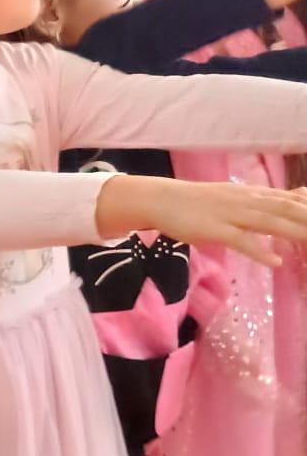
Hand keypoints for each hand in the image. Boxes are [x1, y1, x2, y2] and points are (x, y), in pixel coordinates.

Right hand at [98, 175, 306, 266]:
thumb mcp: (239, 197)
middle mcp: (246, 201)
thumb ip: (268, 200)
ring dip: (294, 232)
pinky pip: (240, 240)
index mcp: (253, 194)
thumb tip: (301, 196)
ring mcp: (230, 214)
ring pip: (268, 222)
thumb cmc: (200, 202)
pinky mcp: (214, 229)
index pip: (290, 199)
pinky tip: (275, 261)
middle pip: (286, 210)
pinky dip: (258, 250)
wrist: (162, 199)